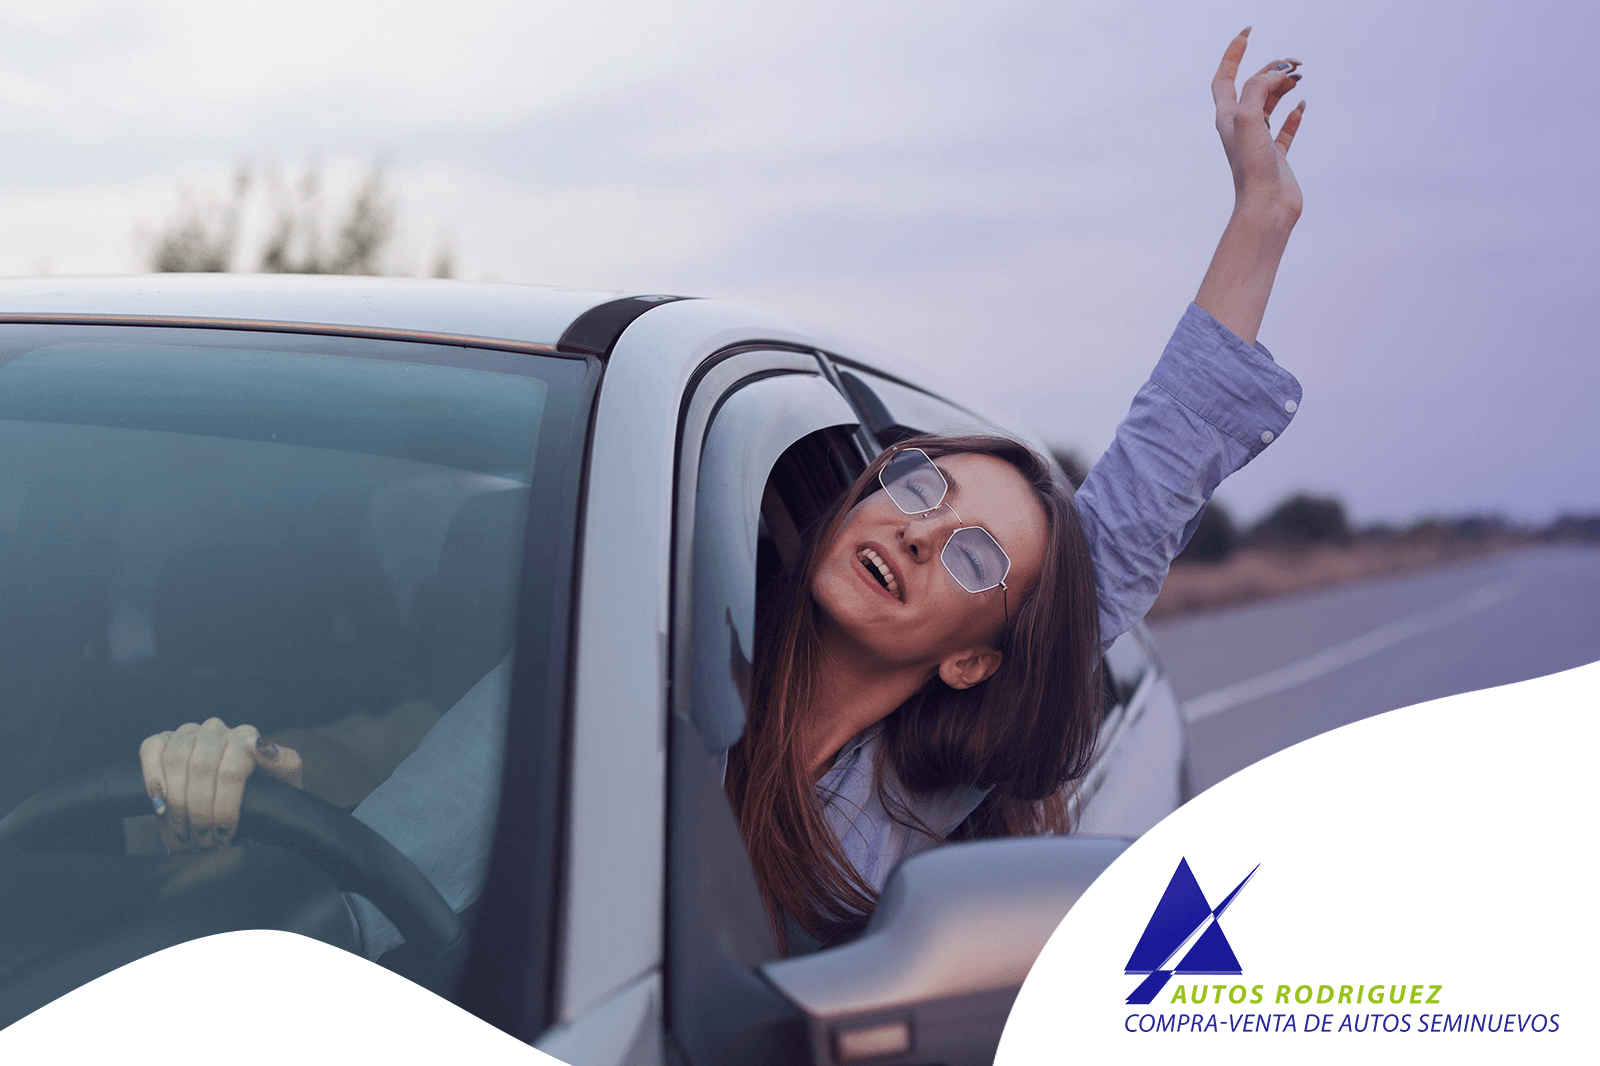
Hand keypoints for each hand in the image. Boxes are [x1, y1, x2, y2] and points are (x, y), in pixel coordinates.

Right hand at [139, 719, 302, 851]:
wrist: (240, 800)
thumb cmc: (265, 793)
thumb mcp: (284, 783)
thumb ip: (283, 762)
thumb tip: (257, 743)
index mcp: (246, 735)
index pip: (231, 770)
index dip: (225, 807)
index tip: (225, 834)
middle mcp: (216, 730)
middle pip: (201, 767)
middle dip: (200, 810)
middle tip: (204, 840)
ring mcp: (187, 733)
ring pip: (175, 760)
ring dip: (177, 802)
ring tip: (185, 832)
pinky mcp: (162, 740)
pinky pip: (151, 750)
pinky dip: (153, 780)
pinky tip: (160, 806)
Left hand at [1212, 27, 1305, 221]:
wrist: (1265, 207)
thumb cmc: (1251, 167)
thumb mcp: (1249, 117)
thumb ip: (1259, 87)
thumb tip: (1280, 73)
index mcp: (1227, 117)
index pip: (1224, 77)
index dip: (1233, 53)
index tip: (1248, 32)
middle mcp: (1240, 128)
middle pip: (1252, 87)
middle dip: (1271, 69)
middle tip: (1295, 63)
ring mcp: (1259, 142)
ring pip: (1269, 105)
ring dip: (1283, 87)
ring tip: (1300, 76)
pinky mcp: (1276, 157)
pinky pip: (1285, 129)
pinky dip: (1294, 115)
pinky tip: (1302, 106)